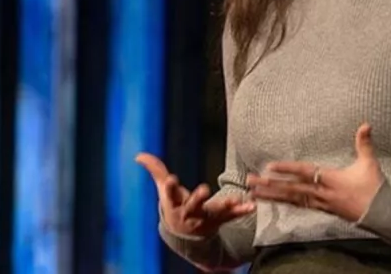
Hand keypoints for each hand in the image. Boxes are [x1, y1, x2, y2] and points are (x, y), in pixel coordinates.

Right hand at [136, 153, 255, 237]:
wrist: (184, 235)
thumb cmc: (173, 205)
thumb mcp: (163, 189)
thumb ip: (155, 170)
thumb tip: (138, 154)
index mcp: (174, 204)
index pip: (170, 195)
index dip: (171, 187)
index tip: (172, 179)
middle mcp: (189, 213)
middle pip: (193, 205)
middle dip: (198, 198)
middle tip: (204, 189)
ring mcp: (205, 218)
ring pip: (214, 212)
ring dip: (224, 206)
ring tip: (233, 198)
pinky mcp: (219, 220)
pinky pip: (231, 216)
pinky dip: (242, 211)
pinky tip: (252, 205)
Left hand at [245, 124, 384, 221]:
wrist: (383, 215)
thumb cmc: (375, 188)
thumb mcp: (370, 164)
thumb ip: (364, 144)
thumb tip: (366, 124)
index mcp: (331, 180)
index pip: (305, 173)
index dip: (287, 169)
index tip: (270, 167)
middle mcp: (322, 194)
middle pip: (291, 190)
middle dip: (270, 186)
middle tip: (250, 183)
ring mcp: (321, 204)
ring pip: (292, 200)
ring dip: (272, 196)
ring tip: (254, 194)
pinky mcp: (322, 210)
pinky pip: (299, 206)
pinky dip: (285, 202)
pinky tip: (273, 201)